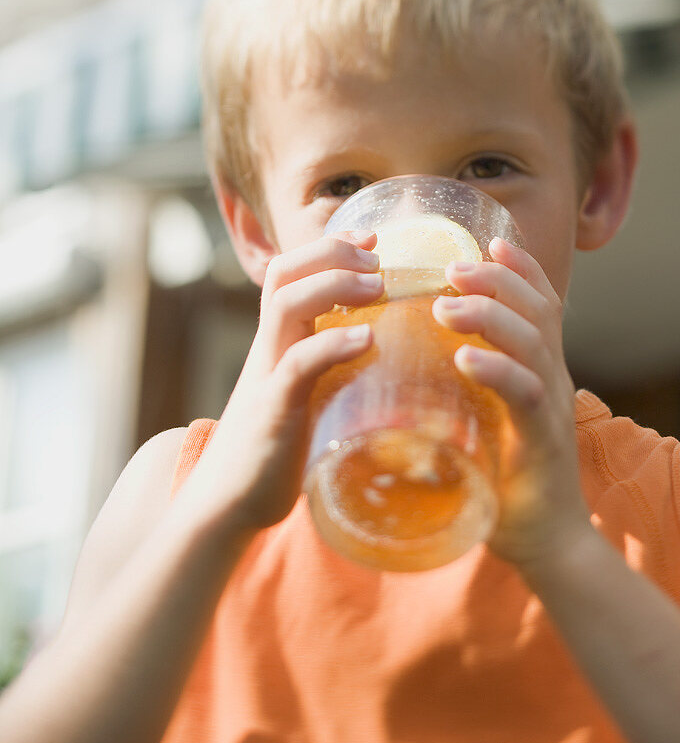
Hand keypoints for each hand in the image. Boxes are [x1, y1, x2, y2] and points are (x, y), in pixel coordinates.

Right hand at [181, 231, 382, 532]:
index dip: (328, 247)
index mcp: (276, 343)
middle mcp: (268, 349)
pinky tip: (366, 339)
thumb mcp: (305, 397)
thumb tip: (388, 362)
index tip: (371, 238)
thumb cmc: (275, 451)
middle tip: (376, 256)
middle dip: (330, 252)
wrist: (227, 504)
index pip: (289, 273)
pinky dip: (332, 344)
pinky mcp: (273, 411)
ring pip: (286, 305)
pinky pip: (296, 364)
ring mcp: (267, 376)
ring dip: (334, 285)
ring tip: (376, 285)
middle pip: (284, 274)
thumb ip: (331, 374)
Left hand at [432, 237, 591, 571]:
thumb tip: (405, 368)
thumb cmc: (503, 479)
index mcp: (540, 368)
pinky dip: (498, 371)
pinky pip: (526, 395)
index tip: (487, 242)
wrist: (547, 545)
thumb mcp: (483, 420)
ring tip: (447, 304)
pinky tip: (466, 359)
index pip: (538, 303)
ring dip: (490, 315)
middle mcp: (552, 377)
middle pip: (538, 308)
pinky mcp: (543, 441)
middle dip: (498, 279)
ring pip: (533, 342)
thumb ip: (459, 391)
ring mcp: (551, 407)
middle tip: (454, 265)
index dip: (518, 269)